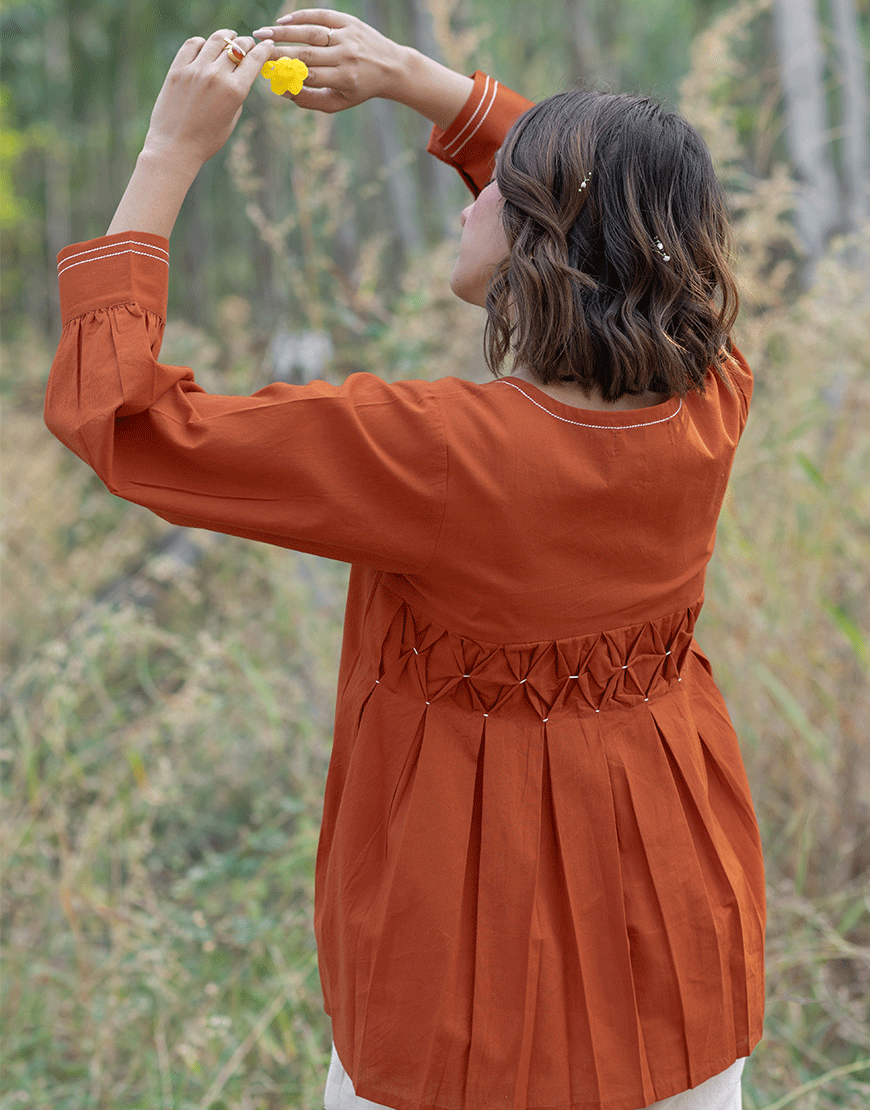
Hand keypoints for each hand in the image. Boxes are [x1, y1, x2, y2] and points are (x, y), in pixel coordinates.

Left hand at [142, 30, 274, 173]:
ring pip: (216, 39)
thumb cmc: (207, 140)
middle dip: (247, 43)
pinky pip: (192, 44)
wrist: (175, 147)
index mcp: (235, 91)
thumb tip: (239, 73)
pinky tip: (206, 47)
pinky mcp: (177, 69)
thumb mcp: (231, 119)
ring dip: (227, 37)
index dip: (264, 49)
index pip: (255, 59)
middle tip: (249, 44)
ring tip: (230, 38)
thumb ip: (237, 94)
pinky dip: (202, 43)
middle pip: (238, 46)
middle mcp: (216, 76)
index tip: (267, 44)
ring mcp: (195, 70)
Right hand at [252, 9, 410, 113]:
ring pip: (311, 32)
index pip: (309, 75)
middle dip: (279, 52)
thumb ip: (309, 99)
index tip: (265, 70)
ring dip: (285, 32)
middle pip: (307, 53)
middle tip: (257, 50)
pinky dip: (302, 17)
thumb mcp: (338, 102)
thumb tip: (282, 90)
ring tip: (264, 33)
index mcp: (344, 79)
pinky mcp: (349, 21)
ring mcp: (348, 37)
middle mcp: (346, 56)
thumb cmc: (359, 89)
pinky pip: (322, 15)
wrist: (390, 67)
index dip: (286, 73)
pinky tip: (283, 22)